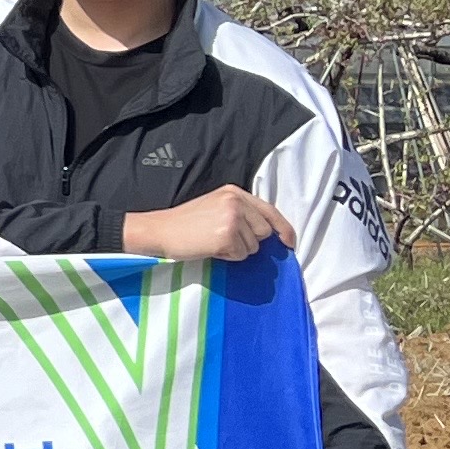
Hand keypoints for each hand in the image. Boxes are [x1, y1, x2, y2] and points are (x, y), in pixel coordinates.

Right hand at [124, 187, 295, 263]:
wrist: (159, 230)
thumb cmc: (185, 222)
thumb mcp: (215, 206)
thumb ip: (241, 212)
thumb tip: (268, 232)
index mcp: (234, 192)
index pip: (270, 211)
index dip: (283, 229)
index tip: (289, 242)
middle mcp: (236, 202)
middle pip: (264, 231)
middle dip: (250, 240)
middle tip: (223, 238)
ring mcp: (232, 218)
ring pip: (254, 246)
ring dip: (237, 249)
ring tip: (213, 242)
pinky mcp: (227, 236)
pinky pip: (241, 255)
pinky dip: (228, 256)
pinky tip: (210, 248)